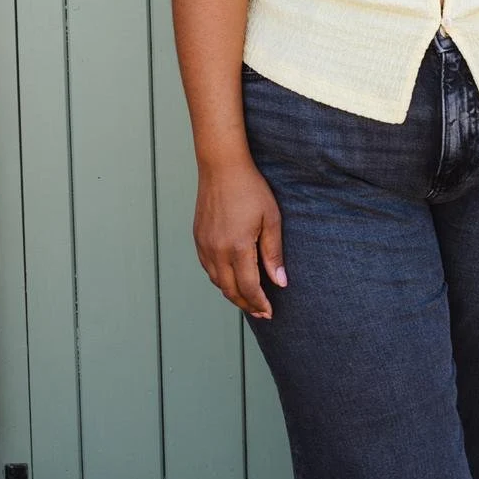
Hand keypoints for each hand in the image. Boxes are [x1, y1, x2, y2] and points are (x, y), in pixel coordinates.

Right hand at [194, 158, 287, 319]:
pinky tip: (231, 278)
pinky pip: (208, 268)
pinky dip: (220, 279)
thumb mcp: (271, 219)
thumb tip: (280, 282)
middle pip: (231, 291)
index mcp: (238, 247)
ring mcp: (204, 246)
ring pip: (217, 282)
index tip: (270, 312)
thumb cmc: (250, 189)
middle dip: (247, 305)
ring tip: (248, 299)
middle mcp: (217, 251)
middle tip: (262, 312)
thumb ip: (274, 253)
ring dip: (233, 294)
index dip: (260, 303)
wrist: (222, 167)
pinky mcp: (198, 239)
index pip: (249, 288)